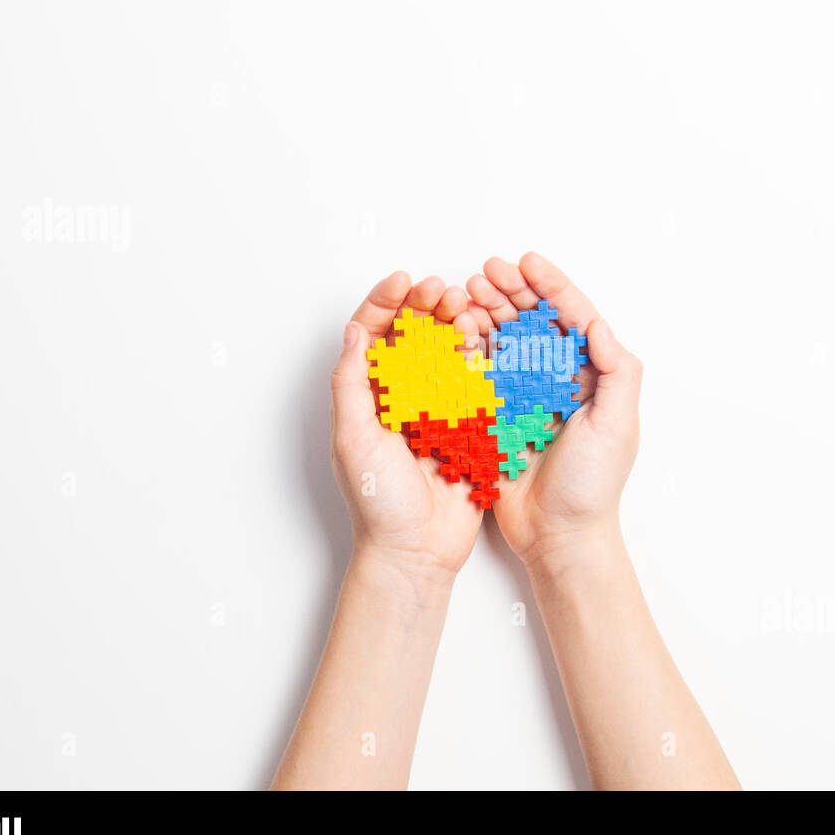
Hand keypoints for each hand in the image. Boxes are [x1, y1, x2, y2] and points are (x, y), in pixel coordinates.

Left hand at [330, 272, 486, 581]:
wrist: (417, 551)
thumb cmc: (378, 503)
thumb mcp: (353, 439)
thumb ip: (352, 385)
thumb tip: (354, 332)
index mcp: (365, 396)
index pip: (371, 335)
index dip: (385, 303)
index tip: (403, 282)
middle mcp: (399, 397)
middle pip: (410, 336)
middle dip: (423, 306)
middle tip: (440, 290)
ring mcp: (434, 408)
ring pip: (443, 351)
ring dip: (452, 323)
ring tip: (463, 304)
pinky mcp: (466, 423)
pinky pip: (473, 380)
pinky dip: (477, 354)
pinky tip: (483, 335)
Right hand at [465, 253, 642, 570]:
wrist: (557, 537)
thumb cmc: (592, 487)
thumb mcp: (616, 426)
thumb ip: (616, 372)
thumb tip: (597, 324)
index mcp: (592, 378)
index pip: (572, 319)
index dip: (550, 286)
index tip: (527, 262)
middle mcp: (558, 382)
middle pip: (534, 323)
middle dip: (511, 292)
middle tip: (485, 270)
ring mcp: (526, 397)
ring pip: (505, 341)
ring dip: (487, 312)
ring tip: (465, 292)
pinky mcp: (497, 416)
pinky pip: (482, 373)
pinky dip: (469, 347)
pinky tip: (455, 328)